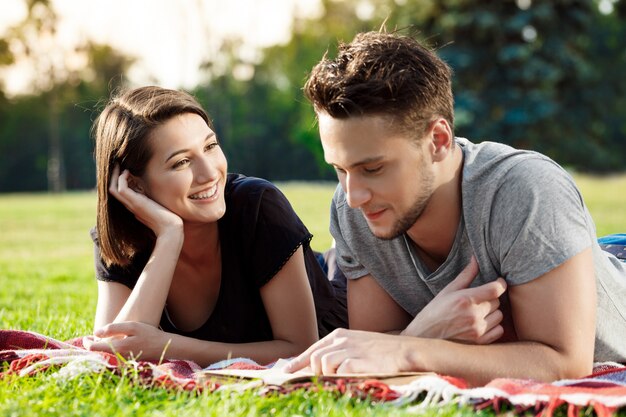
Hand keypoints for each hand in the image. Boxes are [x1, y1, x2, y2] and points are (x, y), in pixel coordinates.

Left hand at [86, 321, 172, 360]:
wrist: (164, 346)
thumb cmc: (149, 334)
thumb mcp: (132, 327)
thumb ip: (113, 329)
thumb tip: (95, 333)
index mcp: (117, 349)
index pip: (93, 348)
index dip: (86, 342)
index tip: (86, 337)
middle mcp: (118, 358)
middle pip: (98, 354)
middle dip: (93, 346)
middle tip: (91, 338)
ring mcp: (123, 361)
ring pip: (105, 356)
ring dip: (101, 348)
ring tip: (100, 340)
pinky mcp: (127, 361)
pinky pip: (113, 357)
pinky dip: (109, 351)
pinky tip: (113, 344)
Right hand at [109, 165, 182, 236]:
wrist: (170, 228)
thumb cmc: (167, 219)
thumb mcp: (157, 206)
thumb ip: (151, 201)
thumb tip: (149, 193)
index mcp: (134, 206)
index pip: (121, 193)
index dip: (121, 181)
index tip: (125, 170)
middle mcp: (130, 205)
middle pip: (113, 189)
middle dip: (114, 176)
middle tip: (117, 164)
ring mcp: (131, 204)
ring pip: (113, 188)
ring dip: (115, 175)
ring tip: (119, 164)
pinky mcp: (135, 203)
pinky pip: (121, 189)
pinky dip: (121, 179)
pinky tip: (127, 172)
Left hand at [284, 328, 413, 374]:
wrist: (406, 351)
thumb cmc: (382, 352)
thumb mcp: (356, 346)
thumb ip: (338, 353)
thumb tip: (317, 366)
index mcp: (339, 335)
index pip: (312, 349)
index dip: (298, 362)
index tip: (286, 372)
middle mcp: (341, 340)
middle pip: (315, 358)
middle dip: (315, 373)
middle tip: (321, 382)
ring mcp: (349, 349)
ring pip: (323, 365)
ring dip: (331, 375)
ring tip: (346, 377)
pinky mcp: (356, 361)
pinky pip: (339, 372)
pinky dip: (342, 378)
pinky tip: (353, 377)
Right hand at [401, 257, 506, 343]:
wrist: (424, 336)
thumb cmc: (435, 311)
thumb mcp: (448, 290)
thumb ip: (466, 275)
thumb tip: (476, 258)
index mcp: (465, 299)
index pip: (495, 289)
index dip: (500, 283)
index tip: (499, 281)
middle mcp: (473, 315)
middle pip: (497, 301)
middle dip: (490, 298)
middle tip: (478, 299)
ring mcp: (477, 330)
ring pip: (499, 316)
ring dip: (492, 312)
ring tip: (478, 312)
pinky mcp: (480, 341)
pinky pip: (499, 330)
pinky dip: (493, 326)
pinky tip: (481, 323)